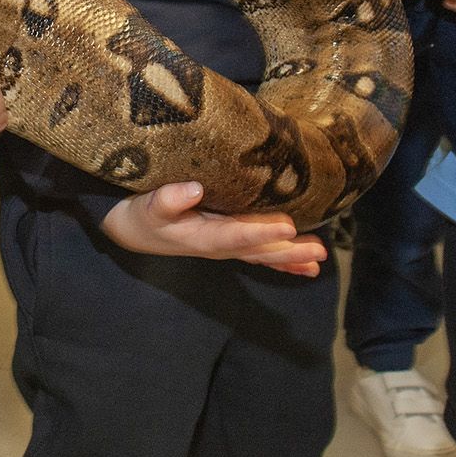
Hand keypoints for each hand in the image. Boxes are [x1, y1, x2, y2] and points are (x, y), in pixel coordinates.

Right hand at [101, 182, 327, 275]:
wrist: (135, 231)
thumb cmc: (143, 214)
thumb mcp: (147, 206)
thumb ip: (167, 199)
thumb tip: (193, 188)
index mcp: (202, 236)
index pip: (235, 234)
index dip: (262, 232)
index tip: (288, 227)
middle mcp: (219, 245)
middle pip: (259, 250)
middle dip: (290, 251)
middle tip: (319, 251)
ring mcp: (227, 247)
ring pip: (265, 254)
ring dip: (294, 257)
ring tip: (320, 259)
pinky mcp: (230, 244)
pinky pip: (262, 256)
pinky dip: (286, 263)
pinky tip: (309, 268)